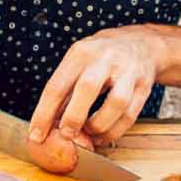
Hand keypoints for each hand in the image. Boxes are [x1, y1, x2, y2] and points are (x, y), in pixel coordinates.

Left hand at [28, 26, 161, 148]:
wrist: (141, 44)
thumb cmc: (101, 57)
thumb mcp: (79, 61)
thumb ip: (65, 89)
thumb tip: (47, 123)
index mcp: (81, 52)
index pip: (57, 85)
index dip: (44, 113)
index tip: (36, 135)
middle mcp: (105, 58)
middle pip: (87, 88)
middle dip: (73, 117)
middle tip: (65, 135)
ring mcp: (128, 71)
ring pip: (116, 103)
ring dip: (99, 125)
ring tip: (89, 134)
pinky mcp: (144, 86)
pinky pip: (131, 114)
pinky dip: (115, 130)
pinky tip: (104, 135)